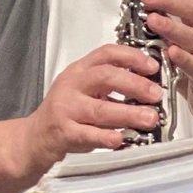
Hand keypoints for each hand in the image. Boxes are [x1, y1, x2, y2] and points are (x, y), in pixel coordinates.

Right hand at [17, 43, 163, 173]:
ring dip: (128, 113)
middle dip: (134, 84)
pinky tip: (120, 138)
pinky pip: (87, 134)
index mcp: (80, 70)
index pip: (106, 53)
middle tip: (155, 94)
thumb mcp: (85, 88)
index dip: (132, 57)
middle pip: (104, 77)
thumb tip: (151, 85)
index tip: (152, 67)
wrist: (36, 136)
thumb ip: (111, 84)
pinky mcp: (63, 132)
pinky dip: (105, 137)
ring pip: (99, 108)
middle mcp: (72, 85)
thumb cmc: (66, 111)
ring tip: (149, 118)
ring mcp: (66, 108)